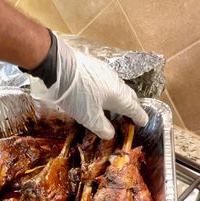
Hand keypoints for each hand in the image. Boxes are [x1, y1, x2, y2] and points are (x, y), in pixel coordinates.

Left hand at [30, 35, 147, 139]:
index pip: (135, 108)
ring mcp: (106, 73)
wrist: (59, 65)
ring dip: (120, 101)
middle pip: (129, 97)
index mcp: (119, 96)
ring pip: (119, 89)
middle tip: (130, 118)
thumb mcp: (89, 117)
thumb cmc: (77, 94)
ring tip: (114, 111)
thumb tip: (111, 134)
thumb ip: (102, 127)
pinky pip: (108, 84)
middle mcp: (117, 83)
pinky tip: (100, 98)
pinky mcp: (95, 68)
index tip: (144, 123)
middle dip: (132, 108)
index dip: (140, 118)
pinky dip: (109, 93)